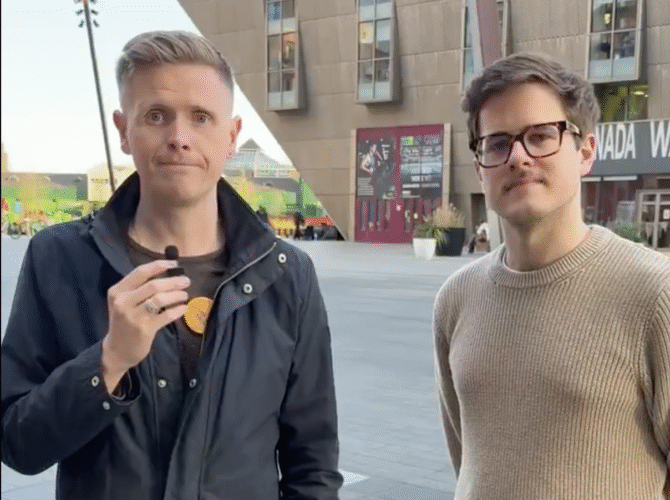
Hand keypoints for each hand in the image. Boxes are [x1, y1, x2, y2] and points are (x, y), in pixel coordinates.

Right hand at [101, 260, 189, 392]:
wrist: (117, 350)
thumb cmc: (124, 322)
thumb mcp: (124, 302)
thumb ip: (139, 288)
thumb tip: (167, 273)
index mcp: (117, 291)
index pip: (140, 272)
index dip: (159, 265)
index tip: (175, 264)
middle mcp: (123, 302)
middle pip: (153, 285)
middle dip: (173, 281)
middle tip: (186, 281)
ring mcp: (133, 316)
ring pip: (160, 299)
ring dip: (176, 295)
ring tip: (184, 295)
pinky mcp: (144, 329)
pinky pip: (166, 315)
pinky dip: (177, 310)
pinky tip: (183, 308)